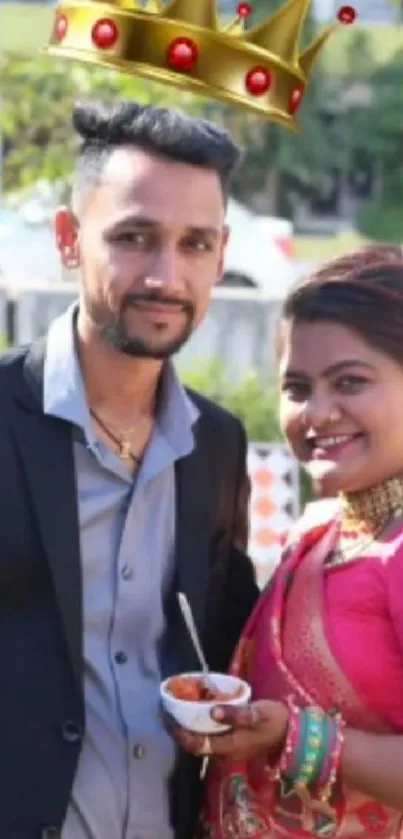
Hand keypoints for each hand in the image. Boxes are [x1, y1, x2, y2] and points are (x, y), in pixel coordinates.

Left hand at [163, 700, 287, 761]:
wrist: (292, 733)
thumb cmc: (274, 721)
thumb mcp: (257, 714)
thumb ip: (236, 714)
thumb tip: (212, 711)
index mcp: (228, 747)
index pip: (195, 743)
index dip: (178, 732)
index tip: (165, 716)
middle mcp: (224, 751)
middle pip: (194, 743)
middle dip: (178, 728)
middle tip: (165, 709)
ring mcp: (228, 747)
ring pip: (201, 739)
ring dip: (187, 726)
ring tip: (176, 708)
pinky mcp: (232, 740)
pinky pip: (209, 734)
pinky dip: (199, 724)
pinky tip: (196, 710)